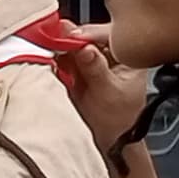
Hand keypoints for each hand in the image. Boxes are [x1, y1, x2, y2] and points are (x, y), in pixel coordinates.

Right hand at [56, 31, 157, 158]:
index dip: (86, 34)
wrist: (109, 143)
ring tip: (50, 51)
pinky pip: (63, 59)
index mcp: (128, 55)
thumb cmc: (118, 121)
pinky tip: (50, 62)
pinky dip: (55, 60)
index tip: (69, 37)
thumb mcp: (108, 93)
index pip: (106, 34)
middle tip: (54, 41)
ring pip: (72, 46)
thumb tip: (84, 48)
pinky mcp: (76, 71)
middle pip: (86, 36)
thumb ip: (96, 69)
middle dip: (69, 39)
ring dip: (60, 48)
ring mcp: (93, 61)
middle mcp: (110, 54)